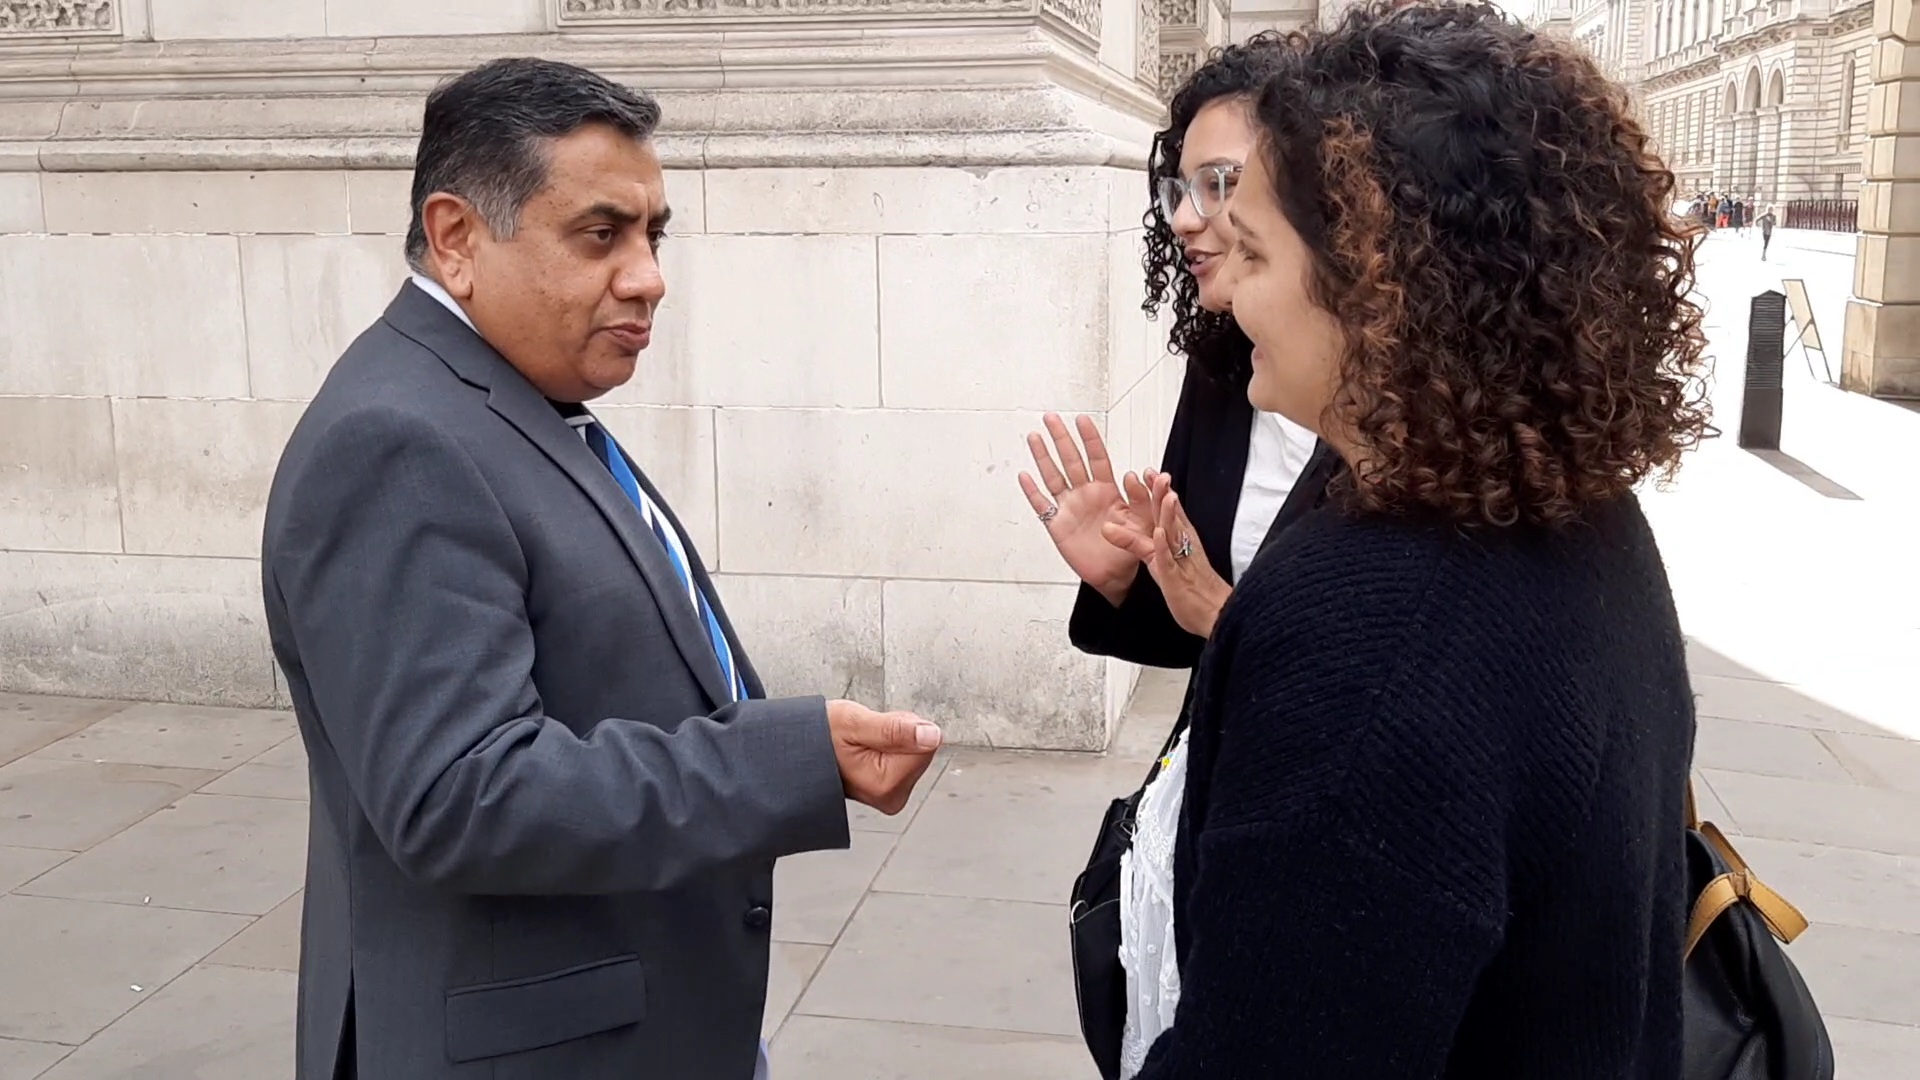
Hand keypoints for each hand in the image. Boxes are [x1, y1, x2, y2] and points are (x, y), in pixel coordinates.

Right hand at [827, 700, 942, 814]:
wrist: (798, 751)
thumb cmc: (818, 738)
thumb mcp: (854, 723)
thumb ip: (894, 729)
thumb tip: (931, 735)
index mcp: (886, 784)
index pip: (927, 743)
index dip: (903, 726)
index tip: (876, 730)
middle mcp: (891, 796)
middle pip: (923, 748)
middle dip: (898, 732)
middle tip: (866, 734)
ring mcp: (891, 795)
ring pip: (916, 751)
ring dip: (893, 738)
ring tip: (862, 742)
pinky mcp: (891, 789)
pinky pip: (906, 757)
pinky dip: (890, 746)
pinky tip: (867, 748)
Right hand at [1018, 414, 1154, 605]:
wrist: (1118, 576)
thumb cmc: (1131, 548)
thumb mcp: (1145, 522)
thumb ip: (1144, 499)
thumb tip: (1142, 475)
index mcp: (1107, 491)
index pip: (1097, 458)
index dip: (1090, 439)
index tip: (1083, 420)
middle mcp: (1086, 495)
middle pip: (1071, 461)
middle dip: (1062, 438)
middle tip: (1052, 418)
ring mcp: (1070, 508)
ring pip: (1054, 477)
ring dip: (1043, 457)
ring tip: (1035, 437)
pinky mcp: (1058, 525)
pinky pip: (1042, 505)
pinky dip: (1032, 491)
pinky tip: (1025, 476)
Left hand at [1103, 474, 1232, 638]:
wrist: (1215, 614)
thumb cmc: (1195, 589)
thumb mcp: (1170, 562)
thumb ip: (1156, 545)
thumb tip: (1149, 531)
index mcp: (1181, 541)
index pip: (1170, 511)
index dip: (1159, 492)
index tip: (1150, 472)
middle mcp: (1182, 546)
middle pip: (1171, 515)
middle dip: (1161, 493)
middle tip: (1152, 473)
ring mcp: (1180, 560)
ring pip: (1173, 532)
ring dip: (1167, 512)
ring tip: (1163, 494)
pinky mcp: (1176, 578)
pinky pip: (1169, 560)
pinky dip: (1163, 547)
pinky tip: (1158, 534)